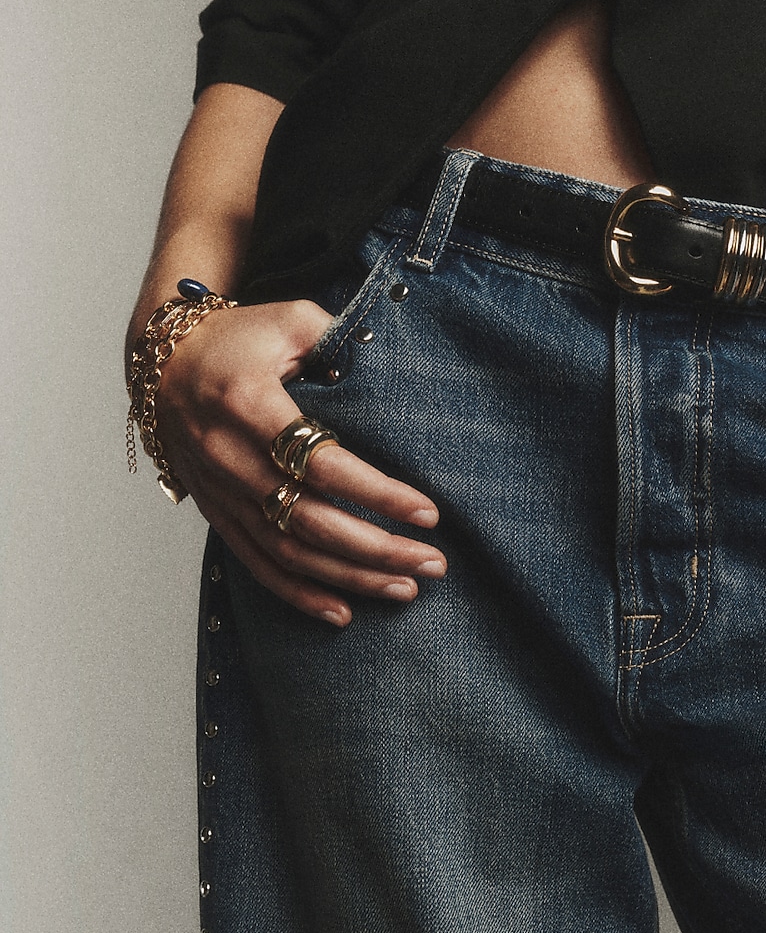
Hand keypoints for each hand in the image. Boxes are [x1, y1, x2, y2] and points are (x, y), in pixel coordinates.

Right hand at [150, 298, 445, 626]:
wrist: (163, 363)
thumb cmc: (238, 338)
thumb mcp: (289, 320)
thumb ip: (341, 341)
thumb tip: (395, 370)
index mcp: (249, 405)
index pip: (323, 465)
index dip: (379, 495)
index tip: (428, 513)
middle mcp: (229, 457)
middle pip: (312, 522)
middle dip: (379, 550)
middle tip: (433, 563)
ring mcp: (221, 493)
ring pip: (291, 553)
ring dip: (351, 578)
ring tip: (406, 587)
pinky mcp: (217, 515)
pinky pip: (259, 566)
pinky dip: (301, 595)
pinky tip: (344, 612)